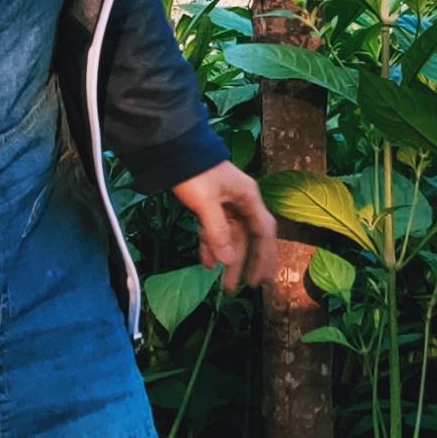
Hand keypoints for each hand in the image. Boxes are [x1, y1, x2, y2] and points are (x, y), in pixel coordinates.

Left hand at [170, 159, 281, 296]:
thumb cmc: (194, 173)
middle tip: (238, 288)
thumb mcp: (206, 202)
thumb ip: (218, 231)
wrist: (172, 150)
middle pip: (247, 238)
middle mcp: (240, 202)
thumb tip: (228, 261)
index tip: (259, 280)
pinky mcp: (209, 206)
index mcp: (248, 198)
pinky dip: (211, 246)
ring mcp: (225, 205)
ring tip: (222, 284)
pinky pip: (215, 231)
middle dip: (243, 263)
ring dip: (226, 259)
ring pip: (230, 237)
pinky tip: (207, 263)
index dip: (264, 257)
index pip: (263, 232)